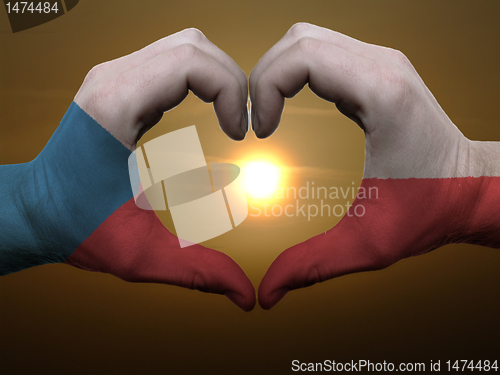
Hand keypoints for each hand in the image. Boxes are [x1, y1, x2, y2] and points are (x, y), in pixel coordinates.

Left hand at [0, 29, 254, 310]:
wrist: (36, 211)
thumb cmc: (79, 229)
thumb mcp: (142, 257)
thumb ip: (200, 274)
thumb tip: (248, 298)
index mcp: (116, 107)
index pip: (192, 62)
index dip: (232, 91)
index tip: (238, 133)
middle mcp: (112, 79)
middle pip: (194, 46)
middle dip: (233, 80)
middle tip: (240, 125)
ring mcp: (113, 75)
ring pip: (185, 45)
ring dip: (218, 76)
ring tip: (229, 117)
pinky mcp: (118, 82)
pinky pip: (171, 59)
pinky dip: (200, 78)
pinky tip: (207, 110)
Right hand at [251, 23, 499, 308]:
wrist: (473, 187)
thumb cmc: (430, 210)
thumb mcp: (366, 245)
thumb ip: (311, 266)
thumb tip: (266, 294)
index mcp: (382, 95)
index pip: (301, 57)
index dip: (264, 89)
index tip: (260, 131)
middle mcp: (383, 65)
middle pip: (298, 40)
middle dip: (262, 77)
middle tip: (256, 122)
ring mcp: (382, 62)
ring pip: (308, 38)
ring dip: (278, 71)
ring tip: (269, 113)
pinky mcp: (378, 68)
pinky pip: (324, 51)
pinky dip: (296, 72)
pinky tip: (291, 106)